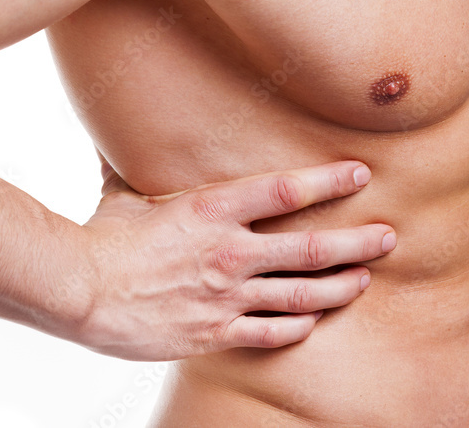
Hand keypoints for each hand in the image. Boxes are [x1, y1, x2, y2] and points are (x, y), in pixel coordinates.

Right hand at [74, 160, 393, 360]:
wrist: (81, 291)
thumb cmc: (100, 239)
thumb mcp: (120, 195)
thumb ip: (129, 167)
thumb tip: (113, 135)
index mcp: (210, 211)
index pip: (284, 191)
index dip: (328, 181)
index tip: (358, 173)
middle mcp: (229, 253)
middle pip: (311, 248)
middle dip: (357, 242)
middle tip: (387, 236)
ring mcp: (226, 296)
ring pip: (302, 295)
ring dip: (340, 287)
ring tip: (364, 280)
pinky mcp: (215, 332)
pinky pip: (271, 333)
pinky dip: (297, 327)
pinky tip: (311, 322)